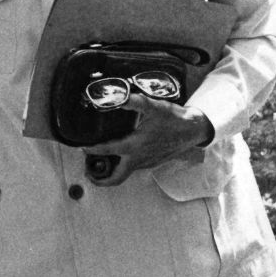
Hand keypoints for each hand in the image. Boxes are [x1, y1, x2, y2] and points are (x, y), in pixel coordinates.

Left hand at [80, 95, 214, 186]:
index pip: (108, 151)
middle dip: (101, 180)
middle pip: (117, 178)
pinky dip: (124, 165)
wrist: (194, 129)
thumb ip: (134, 101)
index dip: (92, 150)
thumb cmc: (174, 119)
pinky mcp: (153, 163)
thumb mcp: (154, 107)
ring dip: (112, 171)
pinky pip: (134, 168)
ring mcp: (147, 163)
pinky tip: (120, 155)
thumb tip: (119, 96)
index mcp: (135, 147)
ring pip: (125, 172)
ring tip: (99, 162)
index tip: (81, 148)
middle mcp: (140, 159)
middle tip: (88, 174)